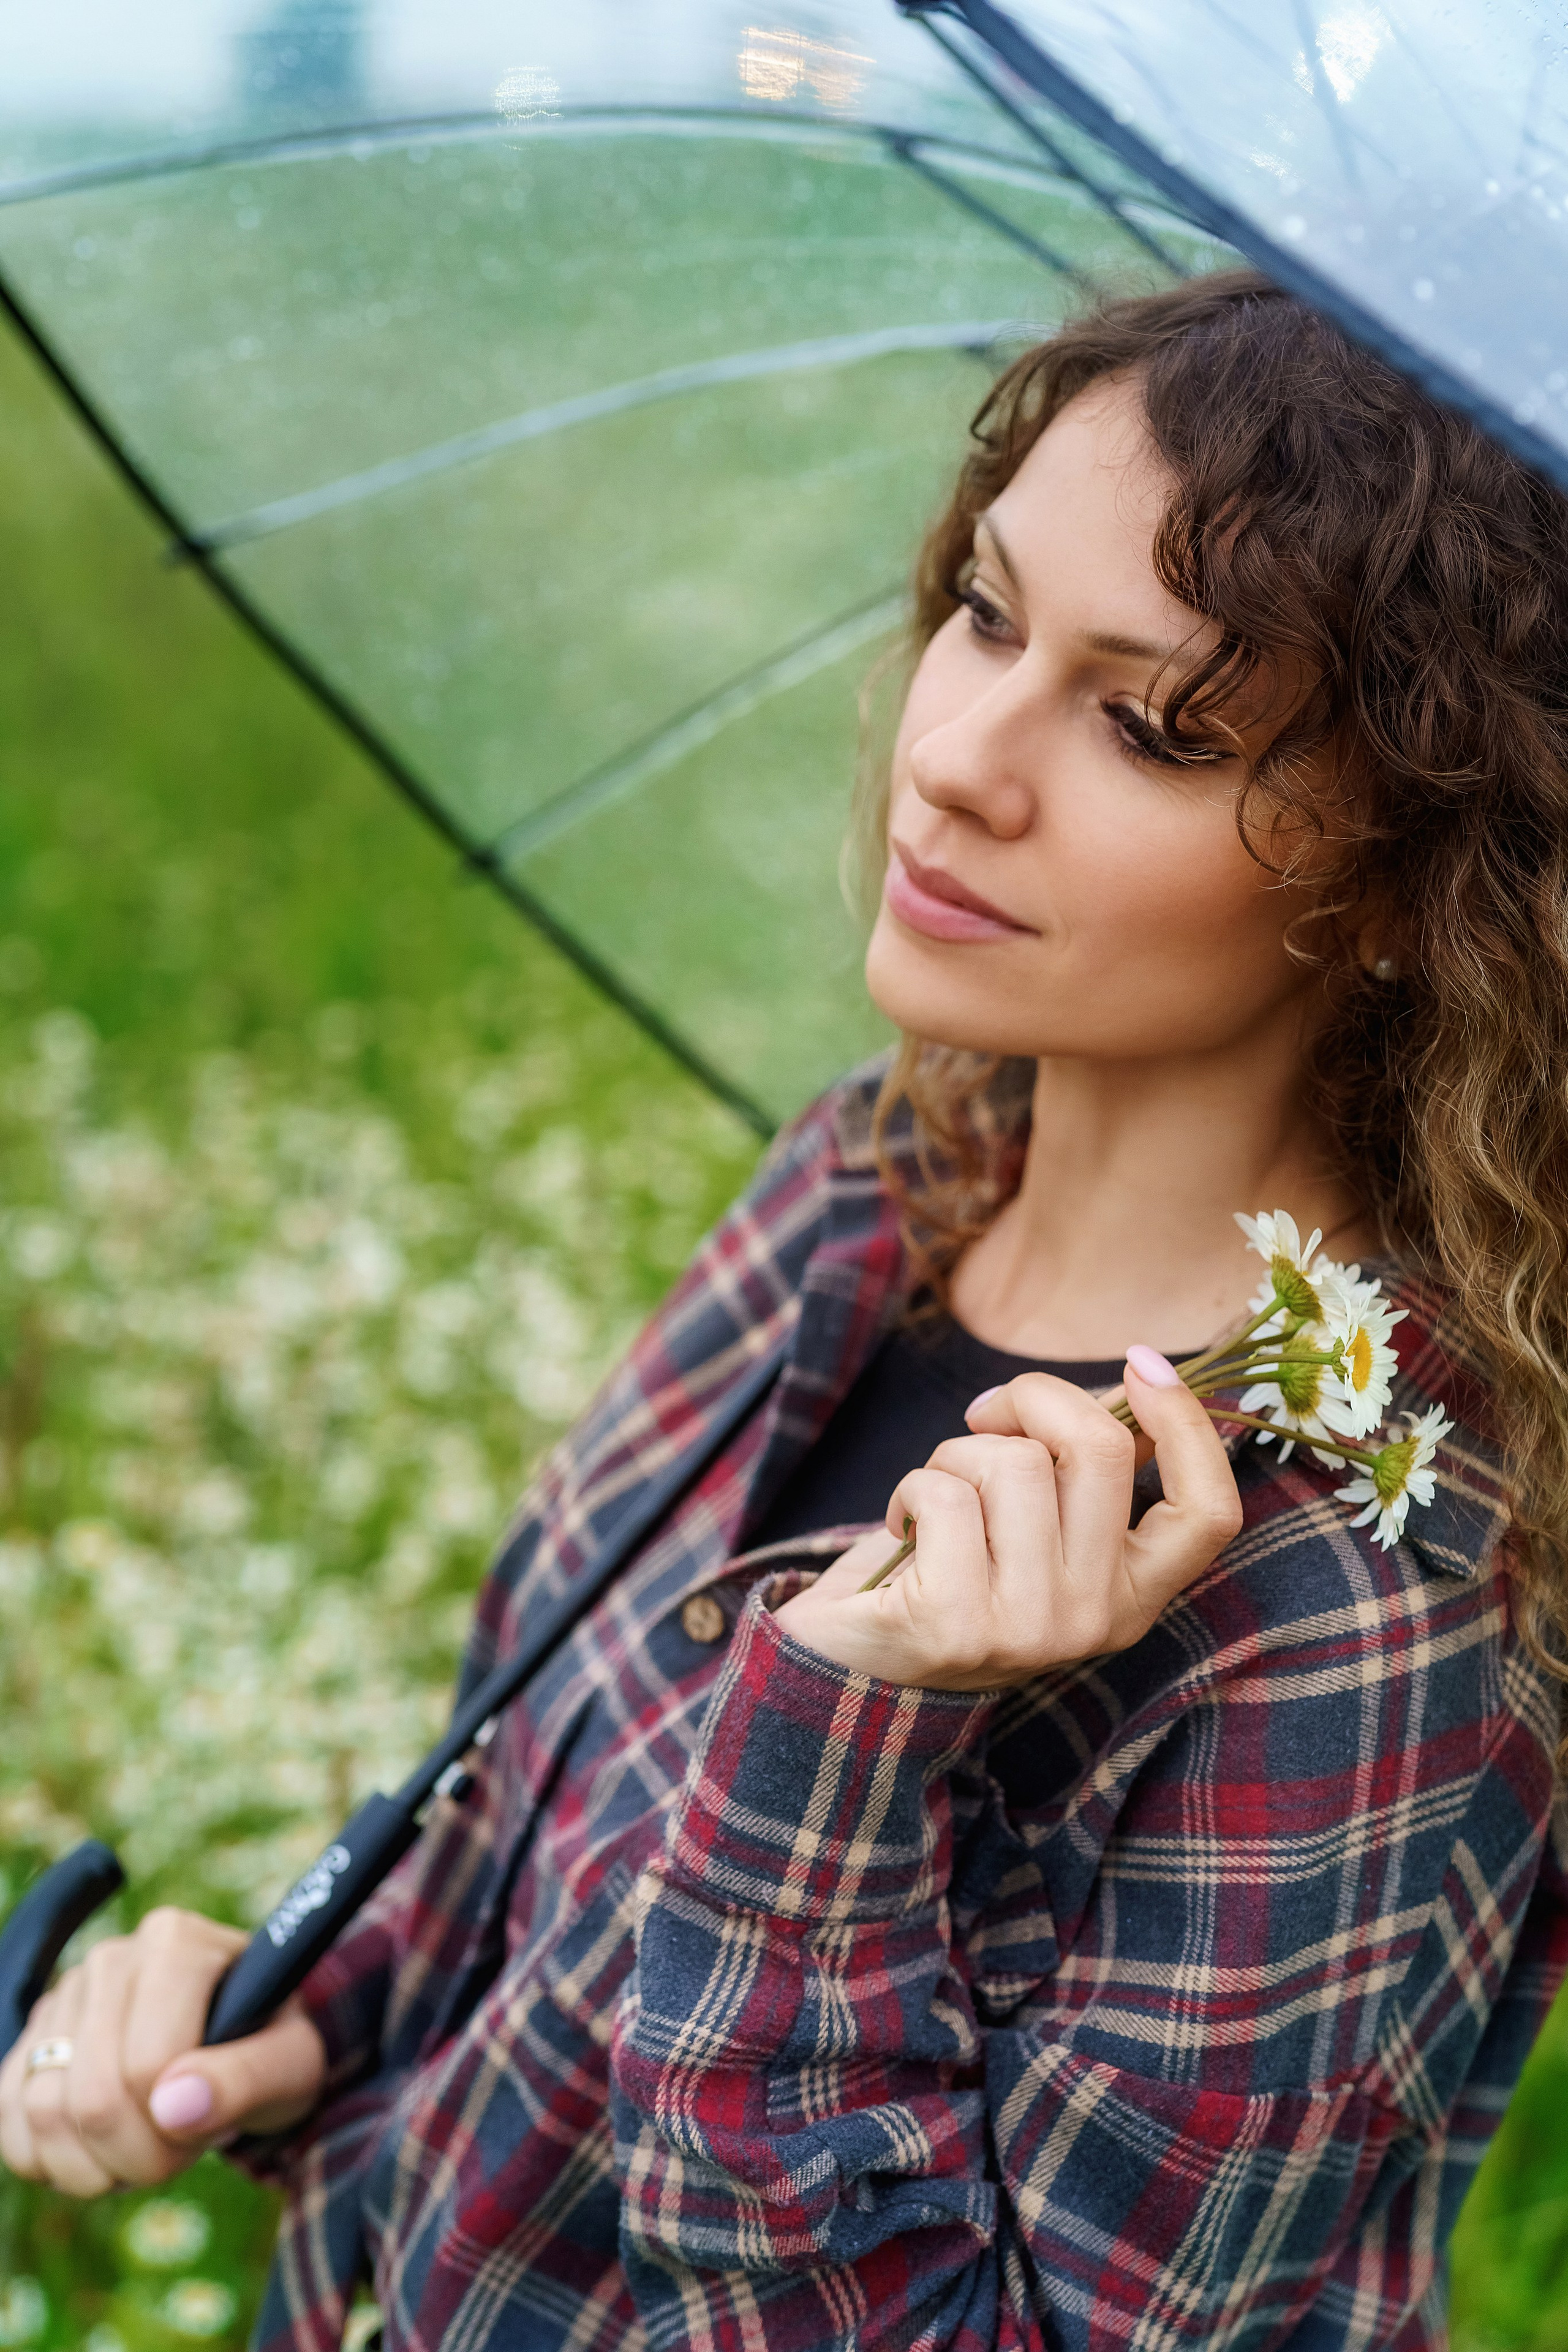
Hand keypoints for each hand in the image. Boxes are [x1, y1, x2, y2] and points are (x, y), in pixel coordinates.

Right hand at [0, 1907, 324, 2196]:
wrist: (244, 2042)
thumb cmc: (270, 2048)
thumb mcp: (289, 2063)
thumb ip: (246, 2080)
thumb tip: (175, 2108)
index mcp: (176, 1944)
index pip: (147, 2066)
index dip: (179, 2128)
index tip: (216, 2129)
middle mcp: (112, 1957)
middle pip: (93, 2098)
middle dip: (141, 2157)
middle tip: (182, 2151)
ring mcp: (65, 1996)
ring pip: (42, 2113)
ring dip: (96, 2167)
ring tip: (147, 2146)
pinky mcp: (32, 2038)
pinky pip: (8, 2119)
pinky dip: (50, 2161)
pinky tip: (101, 2151)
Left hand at [774, 1354, 1242, 1690]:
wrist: (856, 1671)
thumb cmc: (952, 1575)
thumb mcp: (1038, 1527)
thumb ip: (1086, 1467)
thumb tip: (1127, 1384)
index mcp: (1134, 1596)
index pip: (1208, 1512)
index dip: (1188, 1425)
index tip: (1146, 1364)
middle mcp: (1096, 1619)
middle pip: (1100, 1451)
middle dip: (1034, 1398)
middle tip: (988, 1415)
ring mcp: (1030, 1627)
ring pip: (1012, 1462)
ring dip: (957, 1452)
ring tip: (937, 1498)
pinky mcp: (955, 1622)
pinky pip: (945, 1492)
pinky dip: (911, 1487)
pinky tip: (902, 1526)